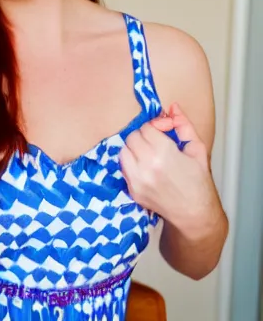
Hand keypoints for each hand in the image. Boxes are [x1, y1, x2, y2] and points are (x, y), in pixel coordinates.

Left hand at [119, 103, 216, 230]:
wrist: (194, 214)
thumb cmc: (198, 182)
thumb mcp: (196, 149)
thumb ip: (183, 125)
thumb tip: (173, 107)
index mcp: (164, 153)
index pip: (145, 128)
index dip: (155, 127)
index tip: (163, 132)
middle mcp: (147, 166)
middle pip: (132, 138)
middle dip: (143, 136)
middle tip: (155, 143)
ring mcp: (137, 179)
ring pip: (123, 151)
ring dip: (134, 149)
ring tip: (148, 154)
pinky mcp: (132, 190)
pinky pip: (123, 168)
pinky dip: (130, 163)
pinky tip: (144, 167)